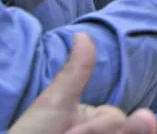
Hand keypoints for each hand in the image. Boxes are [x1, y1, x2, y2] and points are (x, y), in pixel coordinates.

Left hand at [8, 32, 156, 133]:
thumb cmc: (34, 132)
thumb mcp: (55, 102)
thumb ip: (77, 71)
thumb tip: (82, 33)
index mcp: (99, 118)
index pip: (116, 118)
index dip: (99, 126)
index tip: (73, 130)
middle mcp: (106, 132)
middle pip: (122, 129)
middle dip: (93, 133)